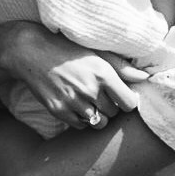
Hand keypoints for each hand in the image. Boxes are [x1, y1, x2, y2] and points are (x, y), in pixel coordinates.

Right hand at [3, 21, 146, 129]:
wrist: (30, 51)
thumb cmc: (66, 50)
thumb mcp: (95, 52)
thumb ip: (121, 66)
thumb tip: (145, 77)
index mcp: (102, 73)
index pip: (129, 103)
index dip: (127, 101)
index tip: (120, 96)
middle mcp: (89, 89)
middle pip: (114, 113)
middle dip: (111, 107)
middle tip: (101, 95)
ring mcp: (73, 101)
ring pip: (98, 123)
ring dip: (97, 115)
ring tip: (89, 101)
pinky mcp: (58, 110)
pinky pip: (80, 126)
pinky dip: (82, 119)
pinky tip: (76, 104)